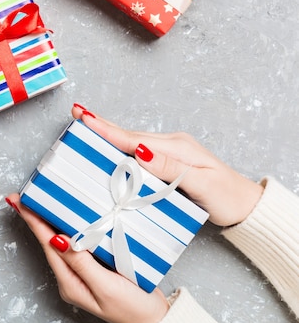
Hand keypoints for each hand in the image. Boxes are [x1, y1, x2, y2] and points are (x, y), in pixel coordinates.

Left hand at [5, 194, 168, 322]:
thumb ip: (81, 263)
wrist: (156, 322)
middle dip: (37, 218)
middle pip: (51, 242)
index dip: (34, 222)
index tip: (19, 202)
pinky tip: (70, 215)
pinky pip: (81, 242)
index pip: (48, 245)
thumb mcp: (104, 286)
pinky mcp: (98, 266)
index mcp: (69, 282)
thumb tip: (56, 239)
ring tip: (39, 200)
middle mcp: (72, 276)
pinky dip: (74, 226)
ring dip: (52, 220)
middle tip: (21, 196)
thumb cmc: (132, 309)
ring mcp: (84, 271)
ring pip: (65, 240)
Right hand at [71, 104, 262, 226]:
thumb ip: (170, 167)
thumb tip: (140, 152)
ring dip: (107, 139)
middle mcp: (169, 146)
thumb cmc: (226, 197)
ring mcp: (167, 155)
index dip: (107, 129)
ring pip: (130, 146)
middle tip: (76, 115)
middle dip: (101, 128)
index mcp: (175, 147)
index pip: (134, 139)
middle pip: (128, 137)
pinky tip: (107, 153)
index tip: (85, 117)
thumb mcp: (202, 183)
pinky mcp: (166, 166)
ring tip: (84, 129)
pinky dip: (118, 153)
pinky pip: (136, 158)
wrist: (245, 207)